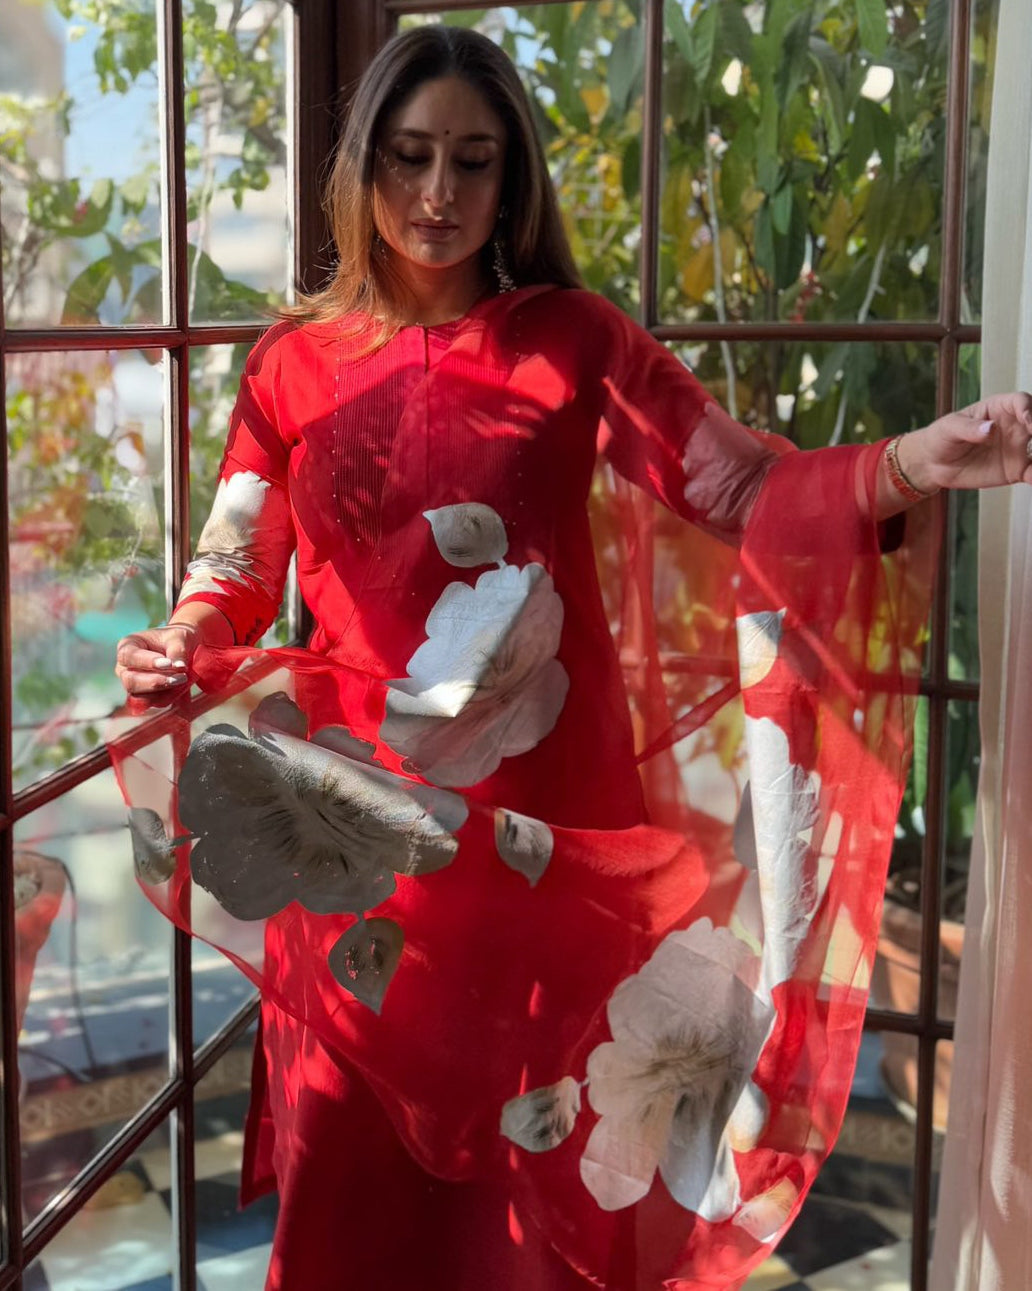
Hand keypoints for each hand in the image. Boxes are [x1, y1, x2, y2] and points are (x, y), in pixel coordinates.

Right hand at [115, 623, 199, 699]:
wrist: (182, 648)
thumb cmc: (175, 638)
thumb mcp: (178, 637)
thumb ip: (177, 651)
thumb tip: (179, 667)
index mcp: (127, 646)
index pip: (129, 657)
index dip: (147, 662)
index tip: (168, 664)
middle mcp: (125, 667)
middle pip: (131, 681)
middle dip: (156, 682)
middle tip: (180, 677)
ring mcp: (134, 684)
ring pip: (141, 697)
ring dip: (164, 692)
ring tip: (184, 680)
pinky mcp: (145, 696)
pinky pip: (154, 703)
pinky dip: (169, 697)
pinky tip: (182, 687)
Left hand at [897, 392, 1031, 492]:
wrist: (934, 464)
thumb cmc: (941, 437)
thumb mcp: (949, 428)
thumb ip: (968, 428)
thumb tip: (989, 428)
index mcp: (999, 409)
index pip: (1021, 402)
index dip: (1028, 409)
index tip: (1028, 421)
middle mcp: (1015, 426)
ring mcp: (1018, 448)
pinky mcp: (1016, 470)